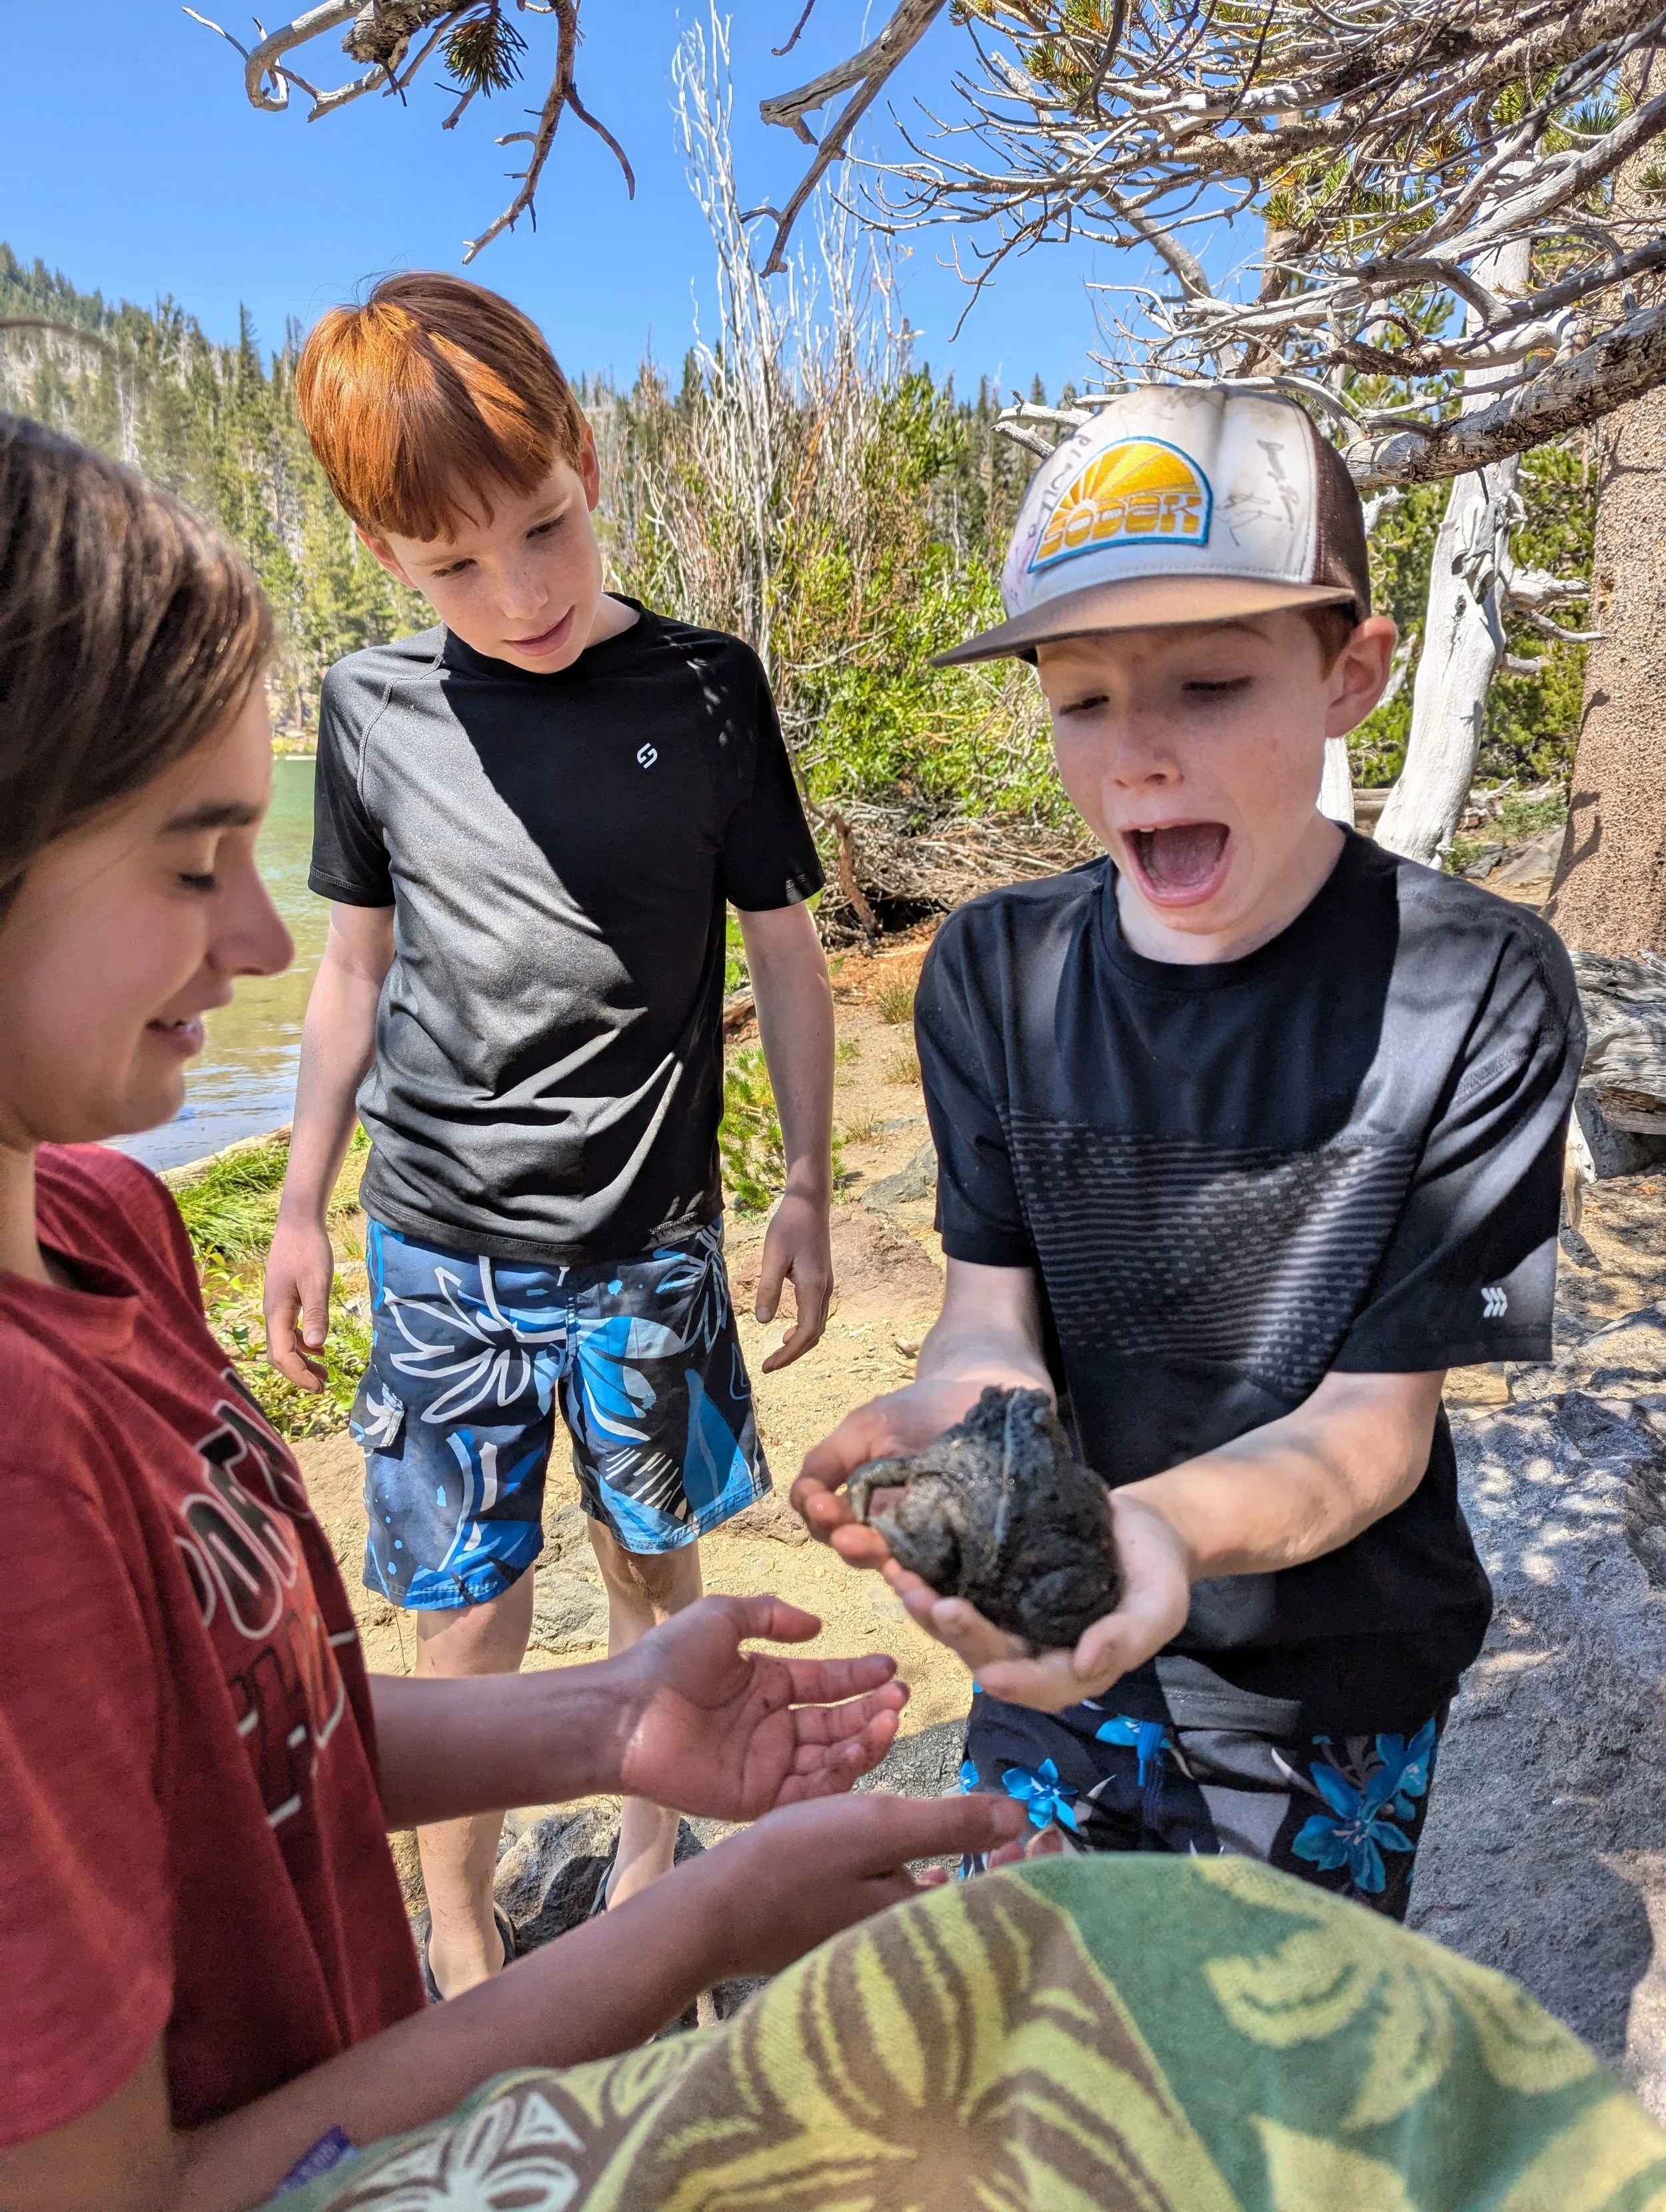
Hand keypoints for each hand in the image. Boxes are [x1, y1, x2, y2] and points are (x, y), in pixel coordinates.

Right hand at [263, 1213, 334, 1390]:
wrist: (298, 1224)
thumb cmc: (308, 1250)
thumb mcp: (317, 1282)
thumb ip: (316, 1312)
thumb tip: (317, 1345)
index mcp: (277, 1312)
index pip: (282, 1355)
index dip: (298, 1374)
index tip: (319, 1387)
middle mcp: (272, 1313)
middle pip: (279, 1355)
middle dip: (299, 1373)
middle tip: (322, 1386)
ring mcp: (276, 1307)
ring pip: (284, 1344)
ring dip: (302, 1360)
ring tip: (324, 1373)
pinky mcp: (284, 1300)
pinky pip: (288, 1330)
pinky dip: (303, 1343)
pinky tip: (319, 1348)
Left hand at [613, 1595, 908, 1816]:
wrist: (625, 1713)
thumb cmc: (665, 1661)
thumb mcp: (721, 1617)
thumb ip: (770, 1615)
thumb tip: (818, 1626)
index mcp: (766, 1685)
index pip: (826, 1684)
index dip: (859, 1676)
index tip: (891, 1669)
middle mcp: (772, 1727)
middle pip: (837, 1724)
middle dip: (872, 1711)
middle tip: (899, 1698)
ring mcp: (766, 1765)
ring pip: (830, 1759)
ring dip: (864, 1741)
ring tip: (888, 1720)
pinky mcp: (756, 1799)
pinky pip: (807, 1793)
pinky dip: (838, 1778)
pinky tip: (858, 1752)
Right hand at [692, 1789, 1027, 1980]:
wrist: (716, 1910)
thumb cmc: (794, 1863)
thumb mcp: (876, 1827)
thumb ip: (950, 1823)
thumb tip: (1022, 1818)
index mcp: (926, 1920)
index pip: (1005, 1898)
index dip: (1035, 1864)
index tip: (1051, 1829)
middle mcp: (913, 1945)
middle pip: (981, 1909)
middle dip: (1010, 1871)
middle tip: (1033, 1836)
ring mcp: (883, 1950)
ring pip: (947, 1913)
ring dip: (973, 1878)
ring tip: (991, 1847)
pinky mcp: (857, 1945)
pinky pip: (913, 1918)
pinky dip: (932, 1890)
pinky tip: (927, 1872)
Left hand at [755, 1187, 831, 1370]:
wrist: (810, 1204)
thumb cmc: (789, 1226)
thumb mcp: (773, 1256)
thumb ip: (769, 1289)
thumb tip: (764, 1321)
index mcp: (813, 1288)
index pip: (805, 1333)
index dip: (788, 1354)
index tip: (768, 1365)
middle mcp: (825, 1291)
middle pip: (814, 1335)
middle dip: (793, 1354)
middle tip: (769, 1365)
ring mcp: (827, 1286)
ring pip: (818, 1326)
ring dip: (799, 1343)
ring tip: (777, 1354)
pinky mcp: (823, 1280)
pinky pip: (817, 1314)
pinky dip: (804, 1329)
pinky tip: (788, 1330)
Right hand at [790, 1377, 990, 1547]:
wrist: (980, 1400)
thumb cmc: (918, 1413)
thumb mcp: (866, 1429)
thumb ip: (827, 1461)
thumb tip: (801, 1499)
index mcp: (858, 1505)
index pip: (827, 1523)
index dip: (818, 1515)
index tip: (816, 1502)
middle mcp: (887, 1530)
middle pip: (854, 1547)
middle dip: (842, 1537)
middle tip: (835, 1524)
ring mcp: (923, 1541)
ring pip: (890, 1559)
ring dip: (870, 1553)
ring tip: (857, 1542)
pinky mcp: (959, 1546)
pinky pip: (932, 1562)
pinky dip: (916, 1563)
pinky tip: (903, 1557)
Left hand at [881, 1488, 1194, 1713]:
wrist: (1140, 1528)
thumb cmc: (1157, 1571)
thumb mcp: (1161, 1605)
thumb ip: (1129, 1638)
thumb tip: (1087, 1664)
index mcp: (1074, 1670)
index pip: (1043, 1687)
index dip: (1017, 1684)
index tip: (991, 1674)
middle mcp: (1032, 1654)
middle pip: (990, 1656)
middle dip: (959, 1636)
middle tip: (933, 1605)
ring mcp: (1008, 1621)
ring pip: (962, 1627)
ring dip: (929, 1609)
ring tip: (904, 1580)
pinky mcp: (992, 1588)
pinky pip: (955, 1588)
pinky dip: (928, 1576)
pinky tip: (901, 1557)